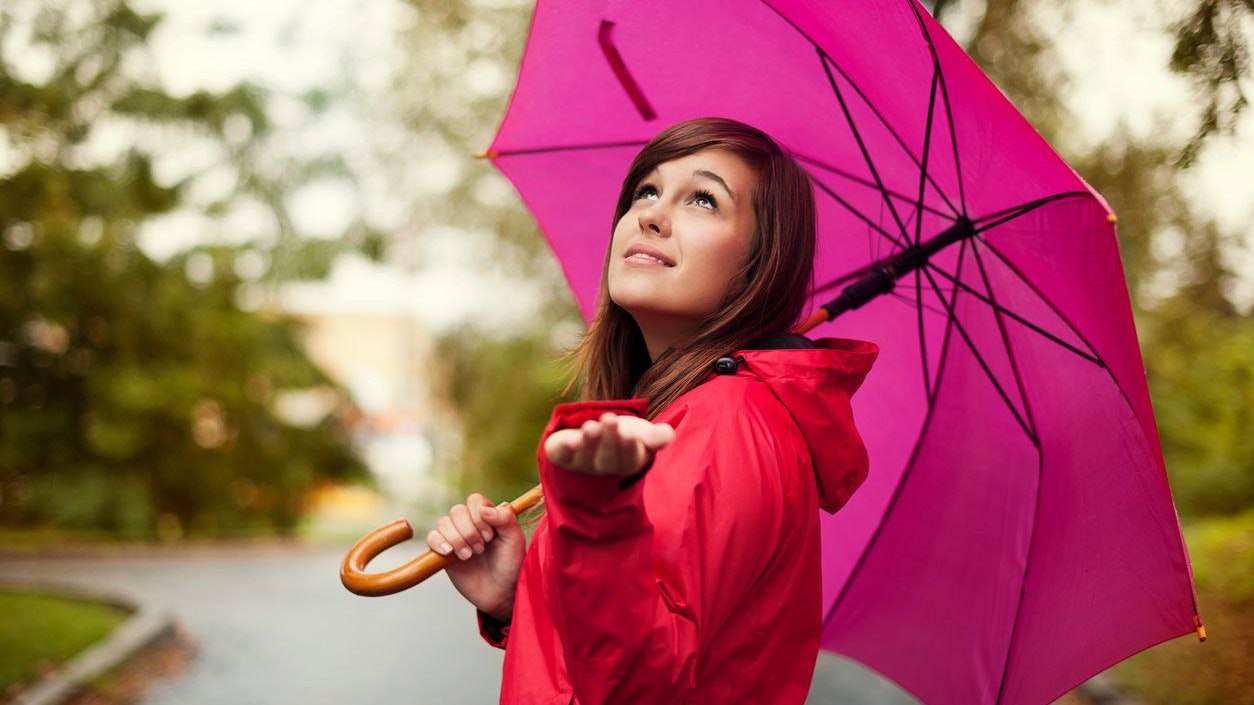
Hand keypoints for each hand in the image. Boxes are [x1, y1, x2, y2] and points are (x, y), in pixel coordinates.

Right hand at [426, 493, 525, 620]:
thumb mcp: (515, 541)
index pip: (475, 501)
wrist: (500, 593)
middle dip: (468, 530)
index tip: (490, 536)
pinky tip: (450, 553)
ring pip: (443, 522)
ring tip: (469, 555)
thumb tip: (485, 509)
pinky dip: (439, 542)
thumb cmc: (510, 566)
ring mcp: (456, 537)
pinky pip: (432, 538)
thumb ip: (506, 520)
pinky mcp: (443, 552)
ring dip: (456, 539)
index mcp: (488, 516)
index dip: (479, 516)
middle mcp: (470, 523)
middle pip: (457, 511)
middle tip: (480, 549)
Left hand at [543, 412, 674, 476]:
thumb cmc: (621, 434)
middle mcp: (601, 467)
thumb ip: (655, 436)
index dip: (628, 449)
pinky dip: (564, 449)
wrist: (592, 433)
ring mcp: (580, 463)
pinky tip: (568, 441)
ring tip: (592, 426)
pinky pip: (561, 455)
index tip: (630, 435)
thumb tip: (668, 435)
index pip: (628, 461)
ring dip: (589, 442)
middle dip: (608, 441)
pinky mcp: (561, 454)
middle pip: (606, 460)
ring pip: (585, 458)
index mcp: (624, 464)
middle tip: (609, 421)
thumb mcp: (640, 432)